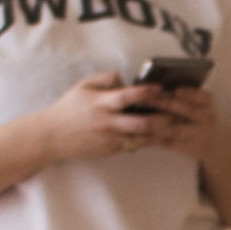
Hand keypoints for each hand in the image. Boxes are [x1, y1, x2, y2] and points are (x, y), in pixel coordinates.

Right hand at [35, 76, 196, 164]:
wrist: (52, 136)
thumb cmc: (70, 107)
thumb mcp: (84, 86)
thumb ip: (107, 79)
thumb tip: (127, 81)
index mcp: (100, 103)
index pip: (127, 97)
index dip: (145, 92)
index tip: (160, 87)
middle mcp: (107, 122)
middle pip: (141, 123)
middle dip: (162, 118)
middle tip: (178, 112)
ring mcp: (110, 139)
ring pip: (142, 138)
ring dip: (160, 132)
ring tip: (175, 125)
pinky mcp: (110, 150)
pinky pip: (134, 145)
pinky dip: (148, 140)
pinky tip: (160, 135)